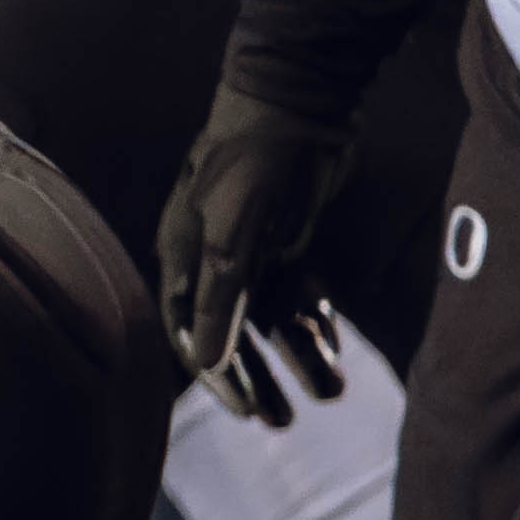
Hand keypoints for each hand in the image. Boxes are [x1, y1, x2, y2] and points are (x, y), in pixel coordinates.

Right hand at [155, 87, 360, 423]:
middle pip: (230, 334)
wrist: (299, 96)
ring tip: (332, 393)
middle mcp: (211, 258)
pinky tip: (336, 346)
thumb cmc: (252, 161)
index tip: (247, 413)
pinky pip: (299, 292)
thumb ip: (221, 298)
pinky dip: (315, 320)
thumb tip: (206, 362)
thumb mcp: (234, 234)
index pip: (190, 333)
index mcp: (183, 257)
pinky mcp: (288, 237)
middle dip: (258, 379)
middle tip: (284, 422)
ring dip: (298, 356)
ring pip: (271, 318)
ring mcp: (252, 248)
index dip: (218, 377)